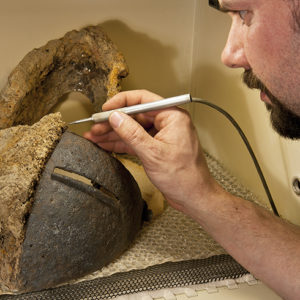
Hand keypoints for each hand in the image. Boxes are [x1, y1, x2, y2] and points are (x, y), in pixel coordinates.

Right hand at [84, 90, 216, 212]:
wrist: (193, 197)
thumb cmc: (184, 177)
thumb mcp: (153, 153)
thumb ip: (132, 133)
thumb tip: (116, 117)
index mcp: (172, 116)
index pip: (143, 100)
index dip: (121, 103)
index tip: (105, 109)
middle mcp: (168, 123)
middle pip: (135, 115)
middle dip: (114, 122)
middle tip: (95, 127)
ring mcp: (161, 135)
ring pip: (133, 129)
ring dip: (114, 133)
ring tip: (95, 137)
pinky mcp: (156, 148)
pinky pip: (136, 141)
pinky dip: (121, 143)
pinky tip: (106, 144)